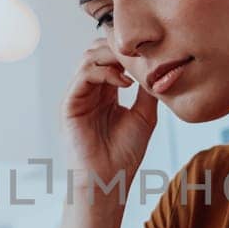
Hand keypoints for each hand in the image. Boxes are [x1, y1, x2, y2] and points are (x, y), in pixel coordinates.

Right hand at [60, 37, 158, 197]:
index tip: (150, 51)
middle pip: (97, 50)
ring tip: (134, 68)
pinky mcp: (70, 104)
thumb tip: (158, 66)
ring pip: (89, 57)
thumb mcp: (144, 116)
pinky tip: (124, 83)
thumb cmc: (125, 154)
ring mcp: (78, 96)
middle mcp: (91, 91)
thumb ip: (147, 90)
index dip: (127, 49)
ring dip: (112, 56)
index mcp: (106, 92)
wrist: (109, 180)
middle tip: (141, 54)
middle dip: (119, 47)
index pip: (111, 57)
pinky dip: (104, 72)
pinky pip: (83, 75)